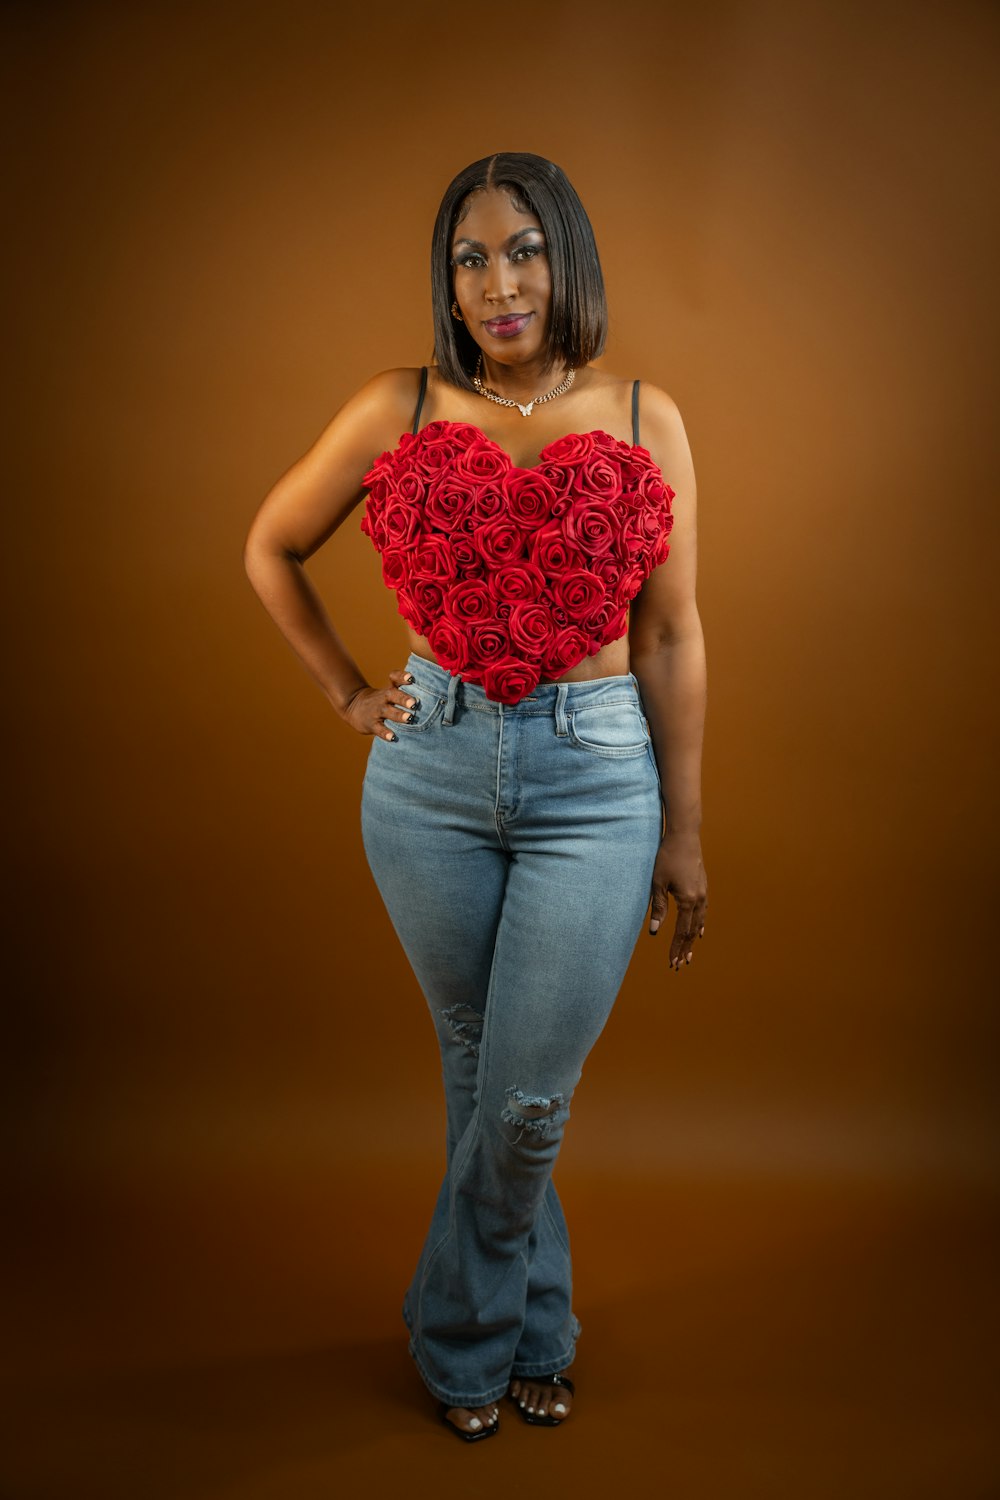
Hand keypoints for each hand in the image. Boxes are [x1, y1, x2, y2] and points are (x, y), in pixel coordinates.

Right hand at [341, 668, 418, 740]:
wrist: (353, 706)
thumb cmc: (380, 700)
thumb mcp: (389, 692)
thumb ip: (406, 692)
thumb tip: (432, 697)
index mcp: (389, 689)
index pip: (394, 678)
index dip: (402, 677)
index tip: (411, 678)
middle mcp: (383, 698)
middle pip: (392, 695)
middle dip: (403, 698)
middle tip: (414, 703)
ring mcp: (376, 711)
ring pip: (387, 712)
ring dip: (398, 715)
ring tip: (409, 718)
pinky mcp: (371, 724)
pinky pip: (378, 729)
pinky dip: (385, 733)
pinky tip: (392, 737)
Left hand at [648, 830, 707, 970]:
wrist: (684, 836)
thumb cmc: (667, 857)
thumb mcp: (658, 883)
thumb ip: (658, 908)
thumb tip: (655, 931)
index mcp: (687, 900)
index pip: (681, 931)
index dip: (675, 947)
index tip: (672, 962)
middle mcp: (699, 899)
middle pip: (692, 931)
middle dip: (684, 948)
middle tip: (680, 964)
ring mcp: (703, 892)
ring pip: (699, 922)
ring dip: (692, 939)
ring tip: (689, 954)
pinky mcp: (703, 886)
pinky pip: (703, 911)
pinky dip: (700, 924)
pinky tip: (699, 930)